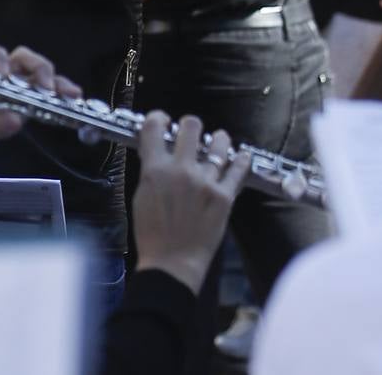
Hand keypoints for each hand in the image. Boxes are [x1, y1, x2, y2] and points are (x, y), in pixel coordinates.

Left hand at [0, 42, 82, 98]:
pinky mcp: (23, 102)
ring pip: (36, 73)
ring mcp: (12, 90)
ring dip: (53, 79)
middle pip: (19, 58)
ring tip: (67, 93)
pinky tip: (73, 98)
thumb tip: (16, 118)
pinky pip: (43, 93)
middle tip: (44, 87)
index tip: (4, 76)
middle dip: (35, 67)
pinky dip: (58, 93)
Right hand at [133, 112, 248, 294]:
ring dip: (218, 140)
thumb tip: (158, 153)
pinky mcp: (224, 196)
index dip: (158, 118)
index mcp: (155, 170)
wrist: (172, 263)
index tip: (162, 121)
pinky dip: (241, 160)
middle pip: (191, 127)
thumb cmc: (152, 234)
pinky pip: (238, 169)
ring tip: (218, 142)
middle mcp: (181, 170)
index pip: (154, 127)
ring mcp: (206, 182)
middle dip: (190, 126)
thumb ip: (151, 171)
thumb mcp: (140, 196)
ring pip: (219, 144)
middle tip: (190, 133)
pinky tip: (241, 156)